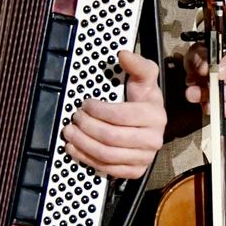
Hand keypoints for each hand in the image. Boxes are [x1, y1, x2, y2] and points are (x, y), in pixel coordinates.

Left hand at [62, 50, 164, 178]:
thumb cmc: (143, 99)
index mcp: (155, 115)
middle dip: (87, 127)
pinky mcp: (135, 171)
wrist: (151, 122)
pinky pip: (107, 169)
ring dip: (83, 144)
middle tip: (75, 117)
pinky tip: (75, 149)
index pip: (120, 116)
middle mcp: (153, 139)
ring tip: (70, 132)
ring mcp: (145, 157)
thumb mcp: (144, 78)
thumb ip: (136, 64)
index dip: (98, 110)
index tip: (85, 103)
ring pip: (106, 155)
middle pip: (111, 137)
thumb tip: (123, 54)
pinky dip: (87, 159)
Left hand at [184, 30, 225, 118]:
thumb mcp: (200, 51)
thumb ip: (201, 58)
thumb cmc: (209, 55)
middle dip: (223, 83)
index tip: (217, 71)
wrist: (208, 67)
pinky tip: (212, 106)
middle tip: (204, 87)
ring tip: (202, 97)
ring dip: (221, 97)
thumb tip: (204, 69)